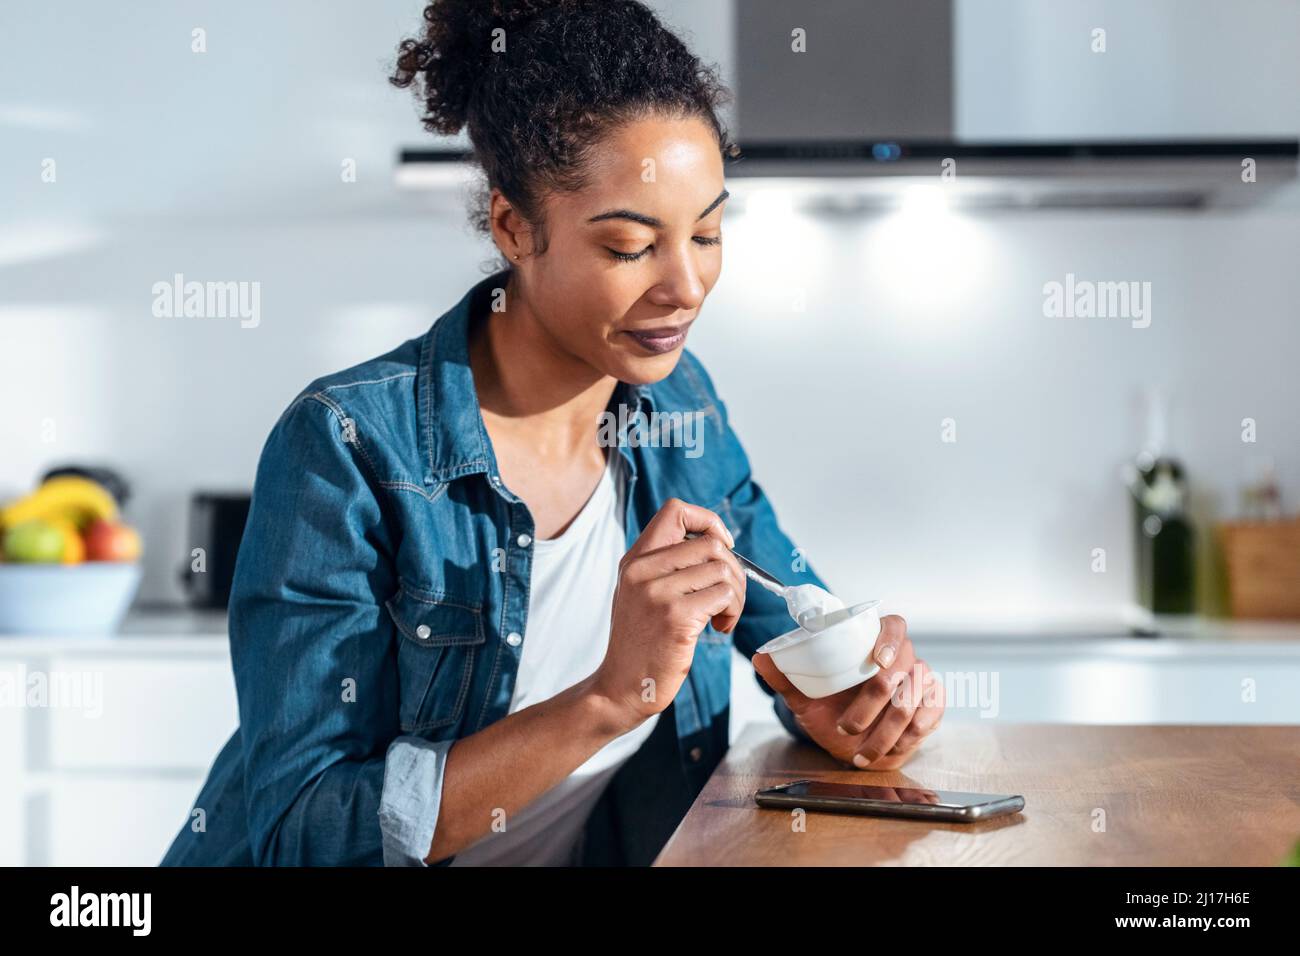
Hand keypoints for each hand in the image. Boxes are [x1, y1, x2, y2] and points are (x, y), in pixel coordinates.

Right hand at [592, 498, 745, 732]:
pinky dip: (731, 612)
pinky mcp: (676, 617)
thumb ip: (666, 565)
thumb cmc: (639, 643)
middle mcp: (642, 570)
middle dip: (734, 570)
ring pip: (723, 570)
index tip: (721, 547)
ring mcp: (658, 593)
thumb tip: (716, 543)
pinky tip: (719, 628)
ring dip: (736, 595)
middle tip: (727, 598)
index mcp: (635, 559)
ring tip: (723, 616)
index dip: (708, 521)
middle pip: (711, 544)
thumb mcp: (640, 593)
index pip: (676, 510)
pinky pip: (724, 597)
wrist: (620, 687)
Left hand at [751, 614, 943, 769]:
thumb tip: (760, 657)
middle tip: (847, 727)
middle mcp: (902, 658)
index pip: (894, 626)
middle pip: (903, 668)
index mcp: (873, 643)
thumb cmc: (830, 710)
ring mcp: (921, 681)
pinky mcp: (933, 705)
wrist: (849, 742)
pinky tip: (892, 749)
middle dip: (873, 704)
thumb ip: (785, 676)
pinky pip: (931, 716)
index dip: (890, 640)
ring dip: (886, 732)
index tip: (878, 661)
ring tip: (862, 752)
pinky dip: (909, 737)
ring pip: (914, 699)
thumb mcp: (805, 695)